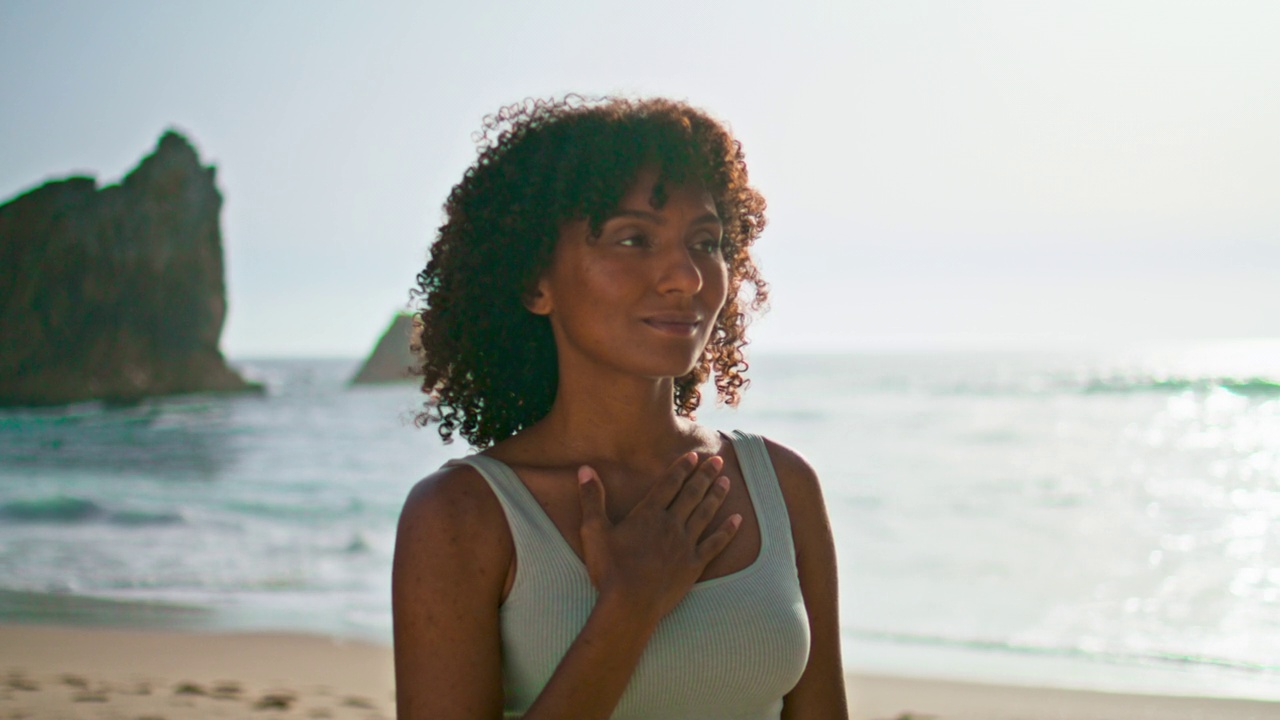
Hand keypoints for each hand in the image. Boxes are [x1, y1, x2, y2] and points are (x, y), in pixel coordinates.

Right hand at [577, 453, 741, 620]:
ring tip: (726, 480)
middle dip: (705, 475)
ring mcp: (685, 545)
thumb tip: (585, 470)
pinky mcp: (694, 565)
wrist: (629, 605)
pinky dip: (728, 531)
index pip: (669, 484)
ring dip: (717, 495)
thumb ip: (591, 499)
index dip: (682, 467)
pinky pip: (716, 544)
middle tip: (718, 460)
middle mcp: (671, 524)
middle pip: (692, 494)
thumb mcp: (594, 531)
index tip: (694, 455)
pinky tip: (738, 520)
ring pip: (705, 514)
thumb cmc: (610, 569)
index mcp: (648, 514)